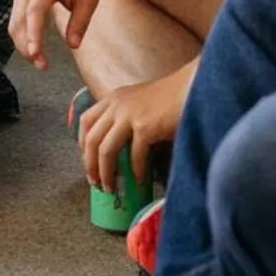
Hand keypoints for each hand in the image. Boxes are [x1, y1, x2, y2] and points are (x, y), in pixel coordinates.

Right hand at [8, 0, 102, 69]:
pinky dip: (22, 36)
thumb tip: (73, 45)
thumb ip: (80, 23)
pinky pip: (17, 19)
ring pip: (15, 22)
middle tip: (42, 65)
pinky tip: (33, 49)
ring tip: (39, 61)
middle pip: (20, 20)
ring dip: (23, 44)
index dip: (33, 34)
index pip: (35, 11)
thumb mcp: (90, 0)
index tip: (35, 53)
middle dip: (27, 45)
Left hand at [78, 70, 187, 190]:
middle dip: (90, 165)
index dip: (82, 144)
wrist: (193, 87)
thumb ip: (126, 118)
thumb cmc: (171, 98)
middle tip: (95, 182)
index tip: (88, 161)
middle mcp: (117, 105)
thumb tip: (120, 150)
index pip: (86, 121)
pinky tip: (140, 180)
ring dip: (106, 173)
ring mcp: (129, 115)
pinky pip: (134, 156)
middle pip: (92, 139)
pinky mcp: (145, 127)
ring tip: (112, 188)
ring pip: (106, 150)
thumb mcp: (139, 101)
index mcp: (113, 98)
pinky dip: (135, 171)